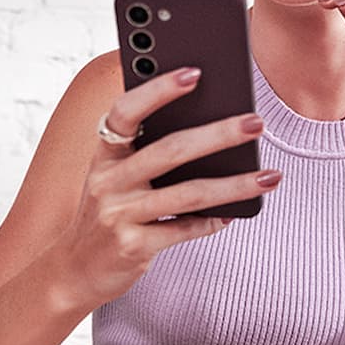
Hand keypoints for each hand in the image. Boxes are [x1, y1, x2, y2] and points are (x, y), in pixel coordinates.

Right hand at [58, 67, 277, 306]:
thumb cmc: (107, 215)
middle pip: (171, 150)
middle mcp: (108, 181)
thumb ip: (146, 154)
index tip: (194, 73)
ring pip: (188, 193)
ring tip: (270, 176)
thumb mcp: (114, 178)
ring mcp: (118, 215)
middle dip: (218, 134)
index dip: (158, 90)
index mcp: (104, 155)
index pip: (126, 111)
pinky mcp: (133, 246)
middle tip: (256, 123)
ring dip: (234, 184)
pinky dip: (213, 221)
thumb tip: (210, 128)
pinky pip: (183, 230)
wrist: (74, 271)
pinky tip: (236, 214)